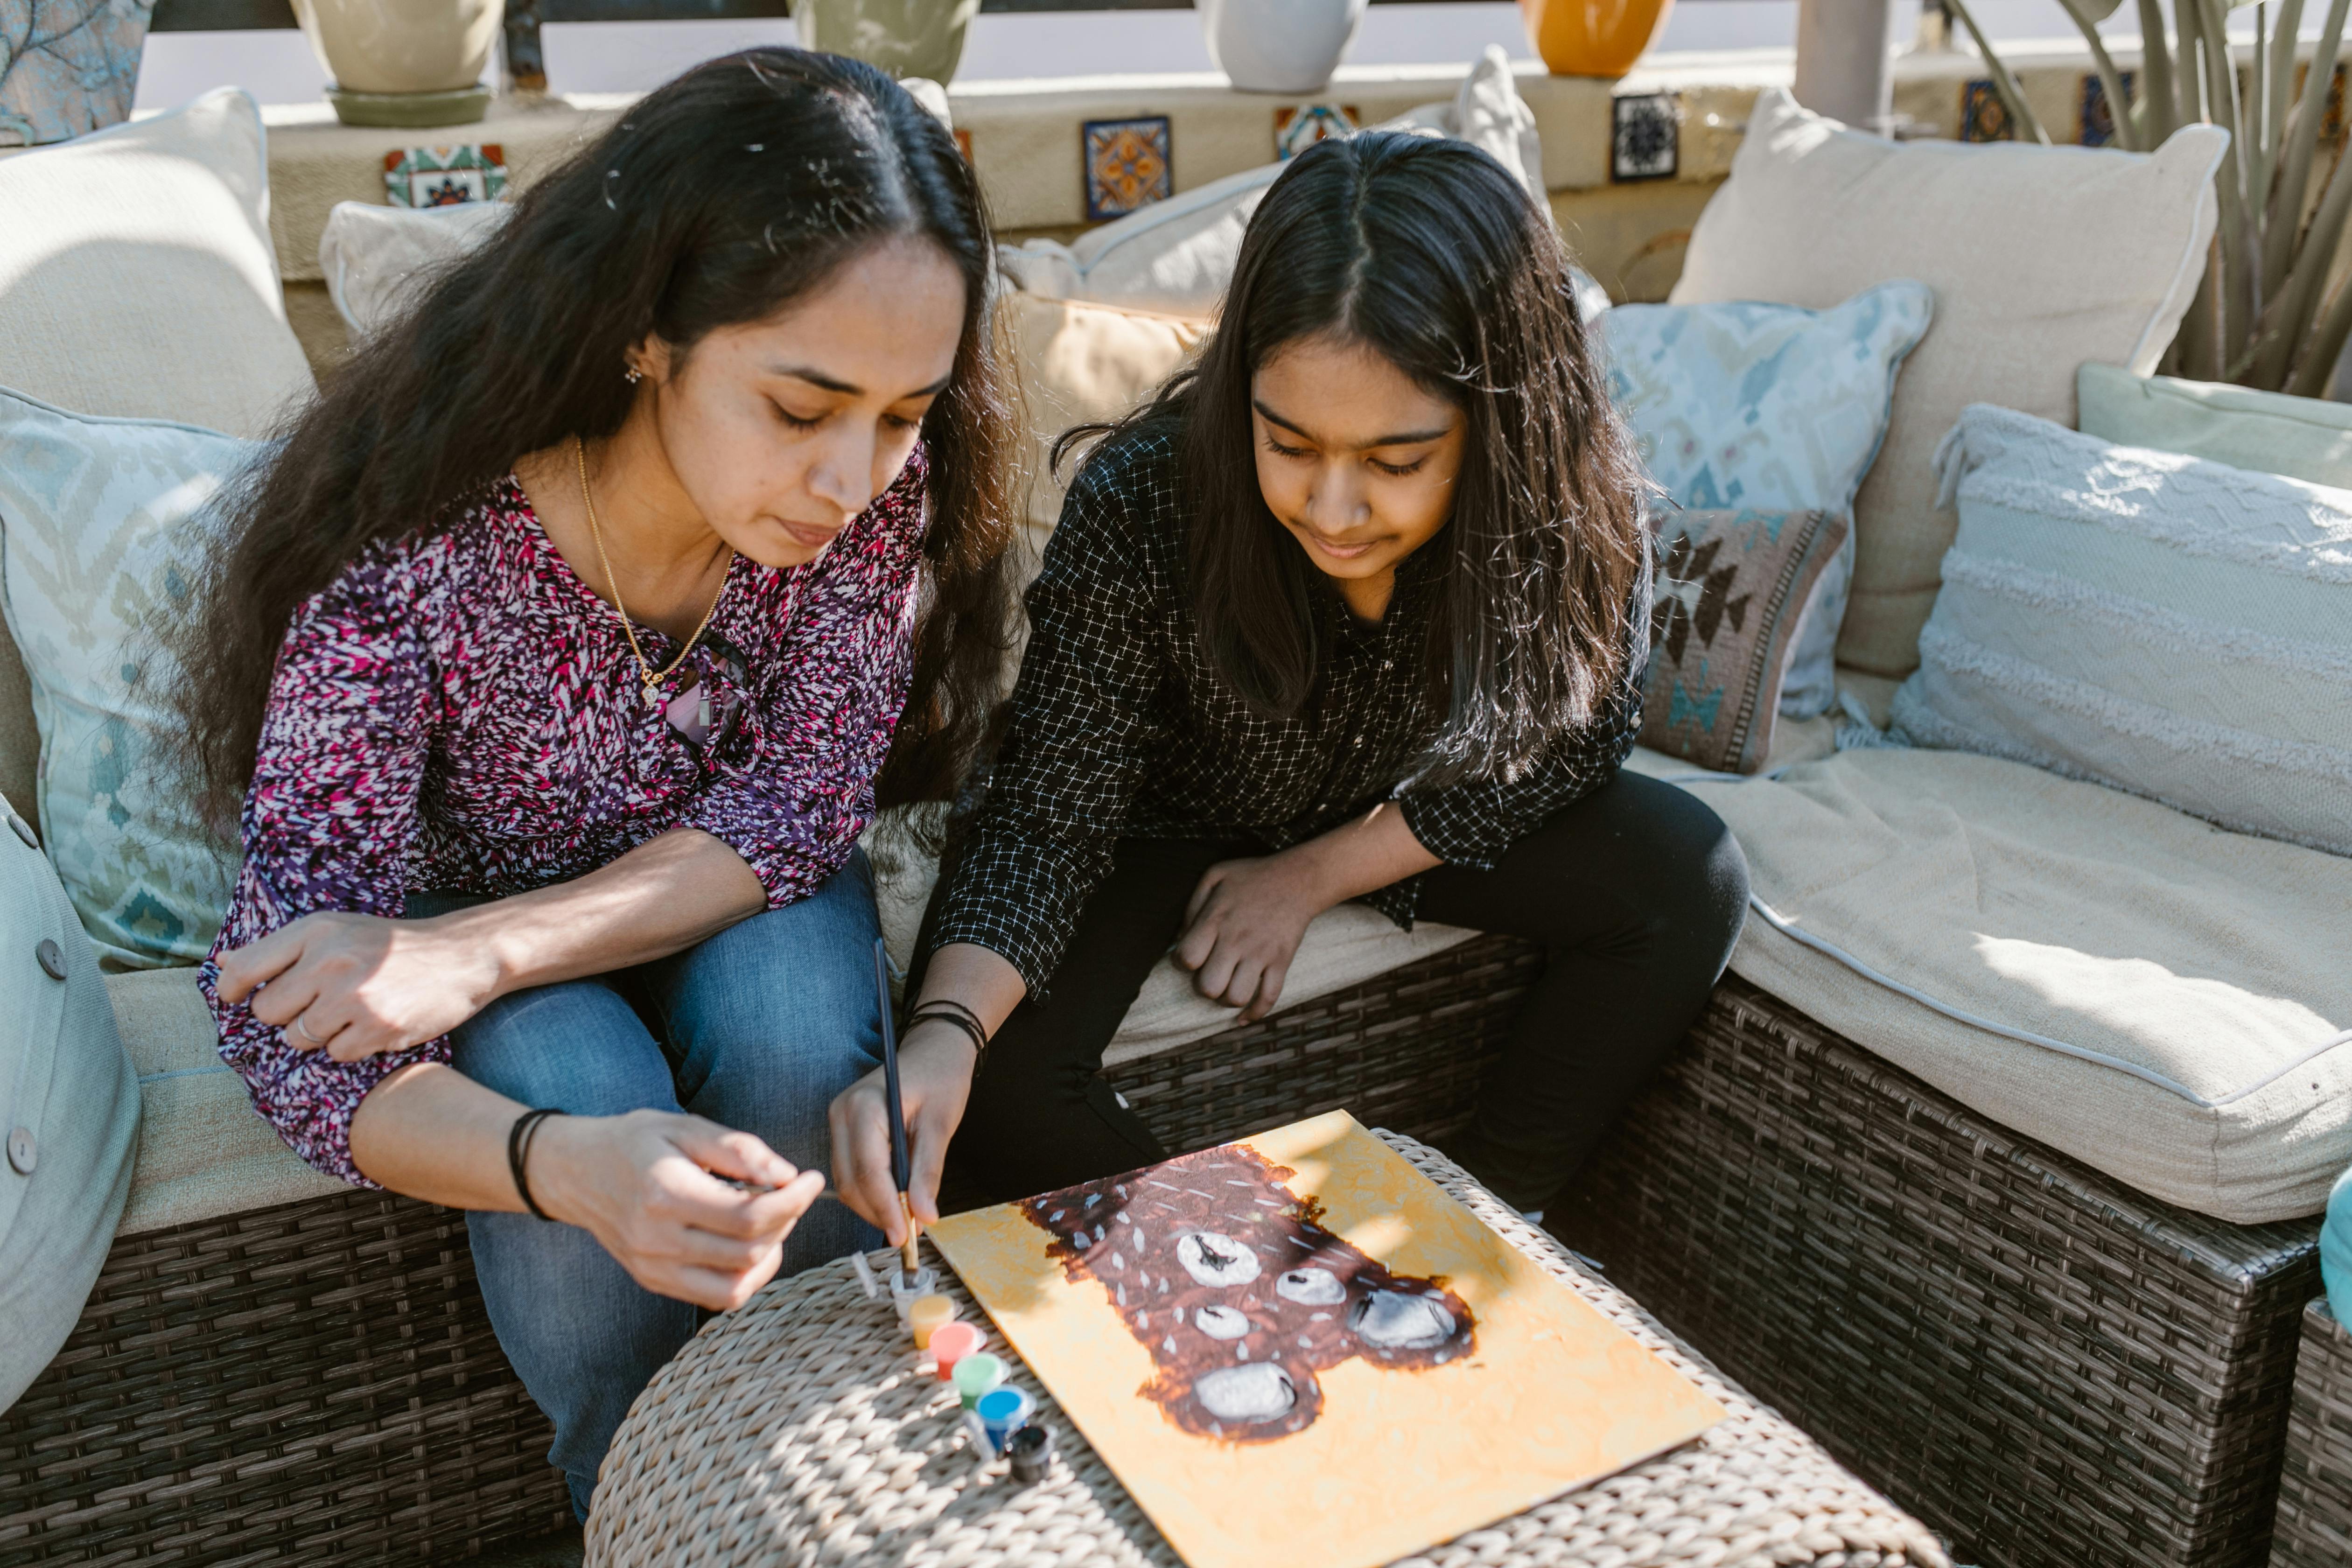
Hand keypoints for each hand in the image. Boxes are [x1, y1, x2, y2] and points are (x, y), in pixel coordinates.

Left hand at [216, 910, 503, 1062]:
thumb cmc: (393, 946)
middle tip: (322, 1003)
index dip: (233, 991)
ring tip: (353, 1012)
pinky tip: (374, 1024)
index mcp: (316, 931)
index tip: (240, 999)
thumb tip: (221, 963)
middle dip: (289, 1015)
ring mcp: (355, 996)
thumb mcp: (337, 930)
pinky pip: (335, 1054)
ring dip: (320, 1033)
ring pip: (299, 1038)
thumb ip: (280, 949)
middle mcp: (330, 961)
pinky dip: (350, 1046)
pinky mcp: (378, 1028)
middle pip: (268, 1012)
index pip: (244, 969)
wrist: (463, 955)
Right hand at [529, 1110, 824, 1310]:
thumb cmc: (634, 1142)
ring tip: (770, 1219)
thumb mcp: (684, 1126)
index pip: (749, 1216)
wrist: (576, 1171)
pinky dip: (744, 1276)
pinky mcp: (653, 1282)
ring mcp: (653, 1268)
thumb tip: (787, 1174)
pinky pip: (714, 1297)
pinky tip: (749, 1245)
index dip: (793, 1200)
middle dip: (786, 1222)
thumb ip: (738, 1149)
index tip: (810, 1179)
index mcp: (665, 1193)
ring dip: (769, 1254)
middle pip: (748, 1252)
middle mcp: (656, 1239)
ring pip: (735, 1286)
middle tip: (790, 1193)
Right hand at [828, 1022, 976, 1243]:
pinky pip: (850, 1171)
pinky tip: (895, 1201)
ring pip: (846, 1181)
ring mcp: (838, 1122)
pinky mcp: (843, 1130)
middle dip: (878, 1213)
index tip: (906, 1236)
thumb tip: (924, 1216)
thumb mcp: (941, 1123)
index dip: (886, 1209)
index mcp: (864, 1106)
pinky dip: (870, 1192)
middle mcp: (841, 1113)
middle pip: (851, 1181)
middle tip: (909, 1235)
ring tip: (906, 1220)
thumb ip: (928, 1171)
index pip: (869, 1171)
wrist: (933, 1049)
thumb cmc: (941, 1078)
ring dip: (873, 1206)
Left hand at [1173, 851, 1330, 1022]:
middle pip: (1209, 986)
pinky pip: (1269, 999)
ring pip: (1236, 998)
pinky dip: (1255, 1014)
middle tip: (1210, 974)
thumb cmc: (1252, 876)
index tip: (1190, 958)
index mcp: (1216, 920)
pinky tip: (1244, 1016)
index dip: (1182, 963)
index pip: (1187, 959)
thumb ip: (1192, 906)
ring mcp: (1261, 954)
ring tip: (1227, 987)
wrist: (1299, 879)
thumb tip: (1180, 939)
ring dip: (1227, 999)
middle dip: (1204, 986)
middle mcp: (1237, 941)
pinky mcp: (1281, 962)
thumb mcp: (1215, 876)